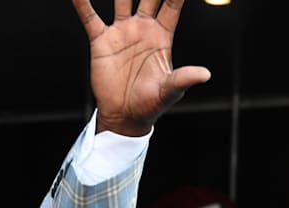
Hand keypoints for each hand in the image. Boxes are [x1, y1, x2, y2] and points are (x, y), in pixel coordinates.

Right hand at [73, 0, 210, 135]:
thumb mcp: (170, 91)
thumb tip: (206, 74)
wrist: (125, 115)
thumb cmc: (152, 104)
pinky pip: (89, 16)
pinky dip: (82, 2)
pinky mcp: (101, 40)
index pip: (172, 4)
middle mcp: (142, 27)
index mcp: (162, 36)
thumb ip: (184, 78)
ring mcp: (121, 31)